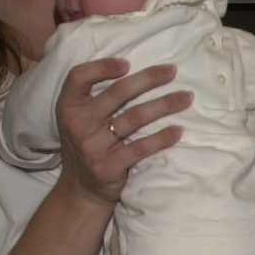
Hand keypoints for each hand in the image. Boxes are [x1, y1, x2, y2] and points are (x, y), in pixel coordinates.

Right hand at [54, 59, 188, 206]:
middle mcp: (77, 125)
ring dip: (165, 105)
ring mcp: (92, 147)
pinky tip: (178, 131)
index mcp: (68, 108)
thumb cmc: (88, 145)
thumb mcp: (79, 120)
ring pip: (135, 118)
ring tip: (186, 97)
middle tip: (173, 71)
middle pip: (117, 93)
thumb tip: (137, 70)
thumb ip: (96, 98)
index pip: (78, 77)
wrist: (81, 190)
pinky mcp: (108, 167)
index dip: (102, 66)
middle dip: (149, 79)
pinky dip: (162, 138)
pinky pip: (141, 148)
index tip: (128, 63)